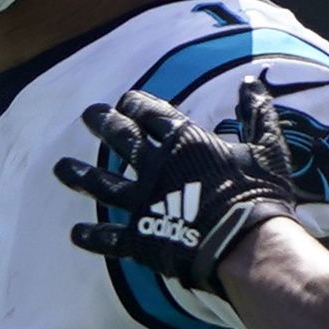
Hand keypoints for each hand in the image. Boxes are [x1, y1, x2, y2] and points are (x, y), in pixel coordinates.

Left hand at [54, 73, 303, 294]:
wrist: (246, 246)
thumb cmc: (259, 195)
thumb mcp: (267, 149)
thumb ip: (258, 113)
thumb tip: (252, 83)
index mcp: (184, 141)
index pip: (152, 112)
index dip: (137, 103)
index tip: (126, 99)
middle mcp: (155, 166)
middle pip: (121, 138)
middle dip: (104, 123)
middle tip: (89, 115)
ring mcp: (143, 202)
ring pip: (103, 184)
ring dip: (80, 175)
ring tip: (61, 169)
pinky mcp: (140, 237)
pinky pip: (109, 237)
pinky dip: (92, 236)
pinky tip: (75, 233)